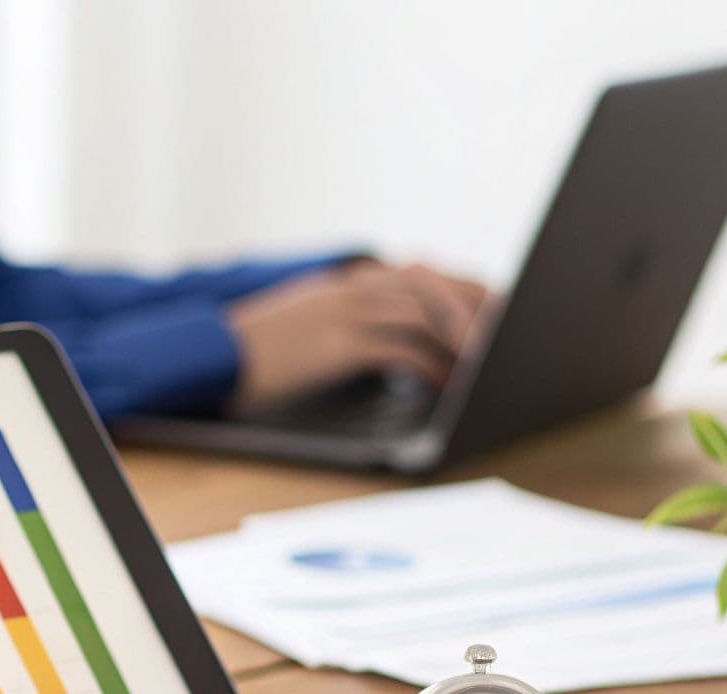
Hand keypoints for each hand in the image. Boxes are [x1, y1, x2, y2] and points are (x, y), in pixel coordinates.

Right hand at [224, 259, 488, 413]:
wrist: (212, 354)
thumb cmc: (259, 351)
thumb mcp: (308, 321)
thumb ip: (350, 319)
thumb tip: (391, 338)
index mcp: (350, 283)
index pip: (423, 276)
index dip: (465, 290)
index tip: (497, 306)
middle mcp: (354, 289)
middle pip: (435, 287)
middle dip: (480, 307)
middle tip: (515, 330)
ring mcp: (346, 313)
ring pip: (426, 314)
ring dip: (465, 339)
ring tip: (494, 361)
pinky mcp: (339, 343)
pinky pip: (402, 349)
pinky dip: (434, 366)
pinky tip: (452, 385)